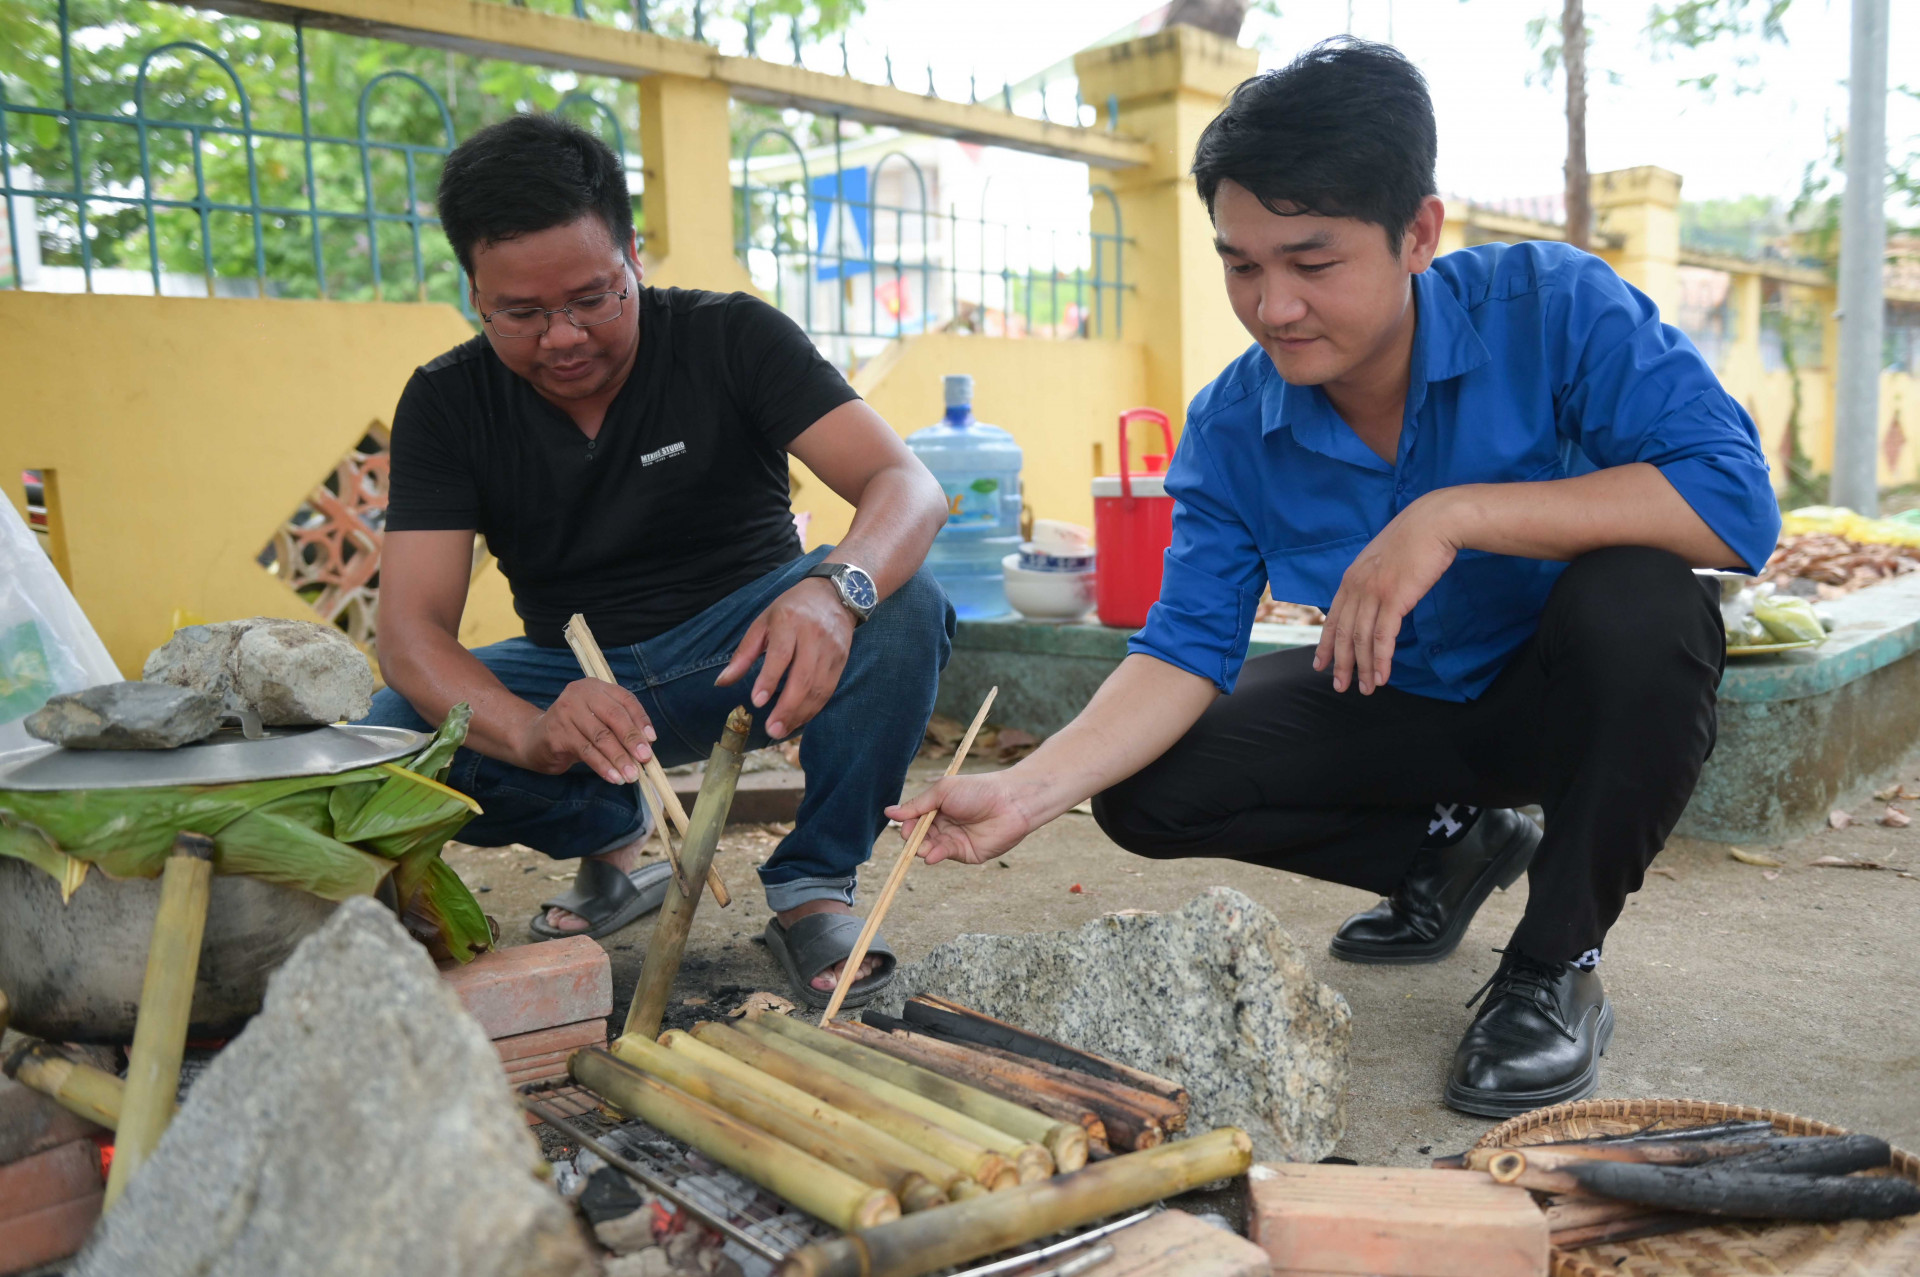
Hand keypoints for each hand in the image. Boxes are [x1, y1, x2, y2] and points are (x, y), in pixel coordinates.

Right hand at [515, 678, 654, 783]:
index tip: (652, 740)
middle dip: (632, 740)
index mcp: (595, 687)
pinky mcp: (556, 733)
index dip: (640, 720)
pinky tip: (613, 777)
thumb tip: (647, 747)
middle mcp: (579, 694)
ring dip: (619, 758)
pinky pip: (586, 751)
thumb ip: (620, 729)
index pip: (625, 699)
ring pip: (601, 737)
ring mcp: (565, 712)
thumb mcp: (598, 723)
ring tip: (632, 775)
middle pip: (614, 716)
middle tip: (645, 759)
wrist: (535, 740)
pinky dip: (603, 766)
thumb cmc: (576, 731)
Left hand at [716, 578, 853, 738]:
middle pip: (803, 677)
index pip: (781, 655)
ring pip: (819, 688)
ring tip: (782, 730)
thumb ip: (743, 654)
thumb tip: (722, 682)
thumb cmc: (791, 609)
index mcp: (790, 622)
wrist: (834, 595)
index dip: (769, 679)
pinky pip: (829, 690)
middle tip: (772, 729)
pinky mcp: (842, 660)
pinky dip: (814, 708)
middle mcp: (814, 635)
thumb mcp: (762, 623)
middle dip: (787, 707)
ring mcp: (831, 649)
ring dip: (801, 713)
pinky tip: (799, 719)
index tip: (758, 702)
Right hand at [884, 773, 1042, 865]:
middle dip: (912, 838)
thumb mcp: (943, 792)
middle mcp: (944, 825)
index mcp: (938, 807)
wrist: (1010, 802)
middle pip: (918, 836)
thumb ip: (917, 805)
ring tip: (922, 847)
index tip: (905, 825)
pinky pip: (943, 855)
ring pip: (928, 848)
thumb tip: (889, 812)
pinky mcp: (965, 853)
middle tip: (912, 837)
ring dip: (921, 848)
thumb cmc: (978, 790)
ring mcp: (954, 840)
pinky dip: (934, 856)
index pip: (914, 819)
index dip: (907, 824)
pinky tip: (931, 854)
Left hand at [1314, 493, 1461, 693]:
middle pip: (1343, 633)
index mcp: (1351, 578)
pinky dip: (1381, 660)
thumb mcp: (1383, 559)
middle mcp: (1356, 587)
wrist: (1434, 522)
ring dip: (1364, 668)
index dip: (1326, 644)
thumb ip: (1374, 580)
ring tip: (1367, 688)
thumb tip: (1376, 599)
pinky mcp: (1394, 598)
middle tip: (1340, 686)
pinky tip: (1382, 677)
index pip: (1333, 618)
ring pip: (1361, 640)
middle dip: (1341, 663)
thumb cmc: (1415, 539)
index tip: (1321, 664)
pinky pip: (1383, 637)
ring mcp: (1373, 593)